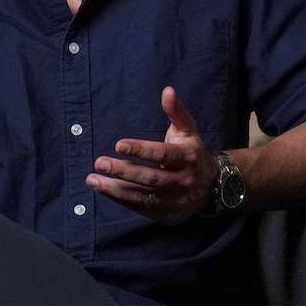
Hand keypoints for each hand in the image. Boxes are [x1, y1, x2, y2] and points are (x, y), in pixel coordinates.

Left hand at [86, 87, 218, 223]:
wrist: (212, 187)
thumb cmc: (192, 153)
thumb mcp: (188, 131)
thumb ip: (176, 111)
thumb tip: (167, 90)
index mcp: (187, 157)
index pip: (162, 154)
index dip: (141, 150)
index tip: (118, 145)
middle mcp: (182, 181)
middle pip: (150, 177)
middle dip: (123, 171)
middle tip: (100, 162)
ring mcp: (175, 200)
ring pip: (143, 196)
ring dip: (115, 189)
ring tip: (93, 179)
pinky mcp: (166, 214)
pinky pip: (140, 208)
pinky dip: (121, 199)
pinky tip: (104, 189)